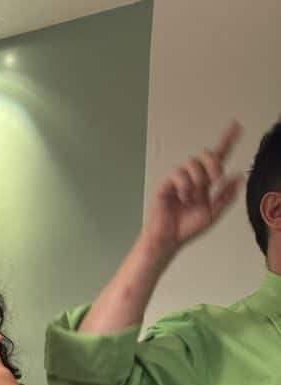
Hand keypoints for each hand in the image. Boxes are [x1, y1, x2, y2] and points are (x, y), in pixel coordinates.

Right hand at [141, 121, 242, 257]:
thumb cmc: (187, 228)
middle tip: (216, 180)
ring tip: (192, 198)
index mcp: (206, 183)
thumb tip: (238, 176)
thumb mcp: (213, 213)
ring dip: (197, 180)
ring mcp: (179, 180)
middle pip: (206, 155)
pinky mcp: (166, 184)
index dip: (227, 140)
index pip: (218, 158)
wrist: (169, 239)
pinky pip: (178, 173)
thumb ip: (226, 196)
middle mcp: (193, 177)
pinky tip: (183, 197)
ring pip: (192, 163)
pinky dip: (184, 185)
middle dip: (214, 164)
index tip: (237, 126)